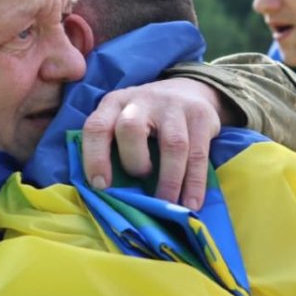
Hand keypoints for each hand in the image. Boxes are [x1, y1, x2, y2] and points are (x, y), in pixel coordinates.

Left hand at [81, 78, 224, 208]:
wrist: (187, 90)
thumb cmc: (146, 120)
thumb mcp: (122, 122)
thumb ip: (114, 148)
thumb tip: (111, 196)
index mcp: (114, 104)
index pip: (96, 127)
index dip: (95, 158)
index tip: (101, 186)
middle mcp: (141, 101)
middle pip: (131, 129)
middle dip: (134, 163)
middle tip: (140, 182)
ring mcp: (173, 106)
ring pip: (172, 144)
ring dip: (169, 180)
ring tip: (168, 205)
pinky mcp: (200, 115)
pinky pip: (198, 154)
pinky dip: (194, 182)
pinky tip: (191, 203)